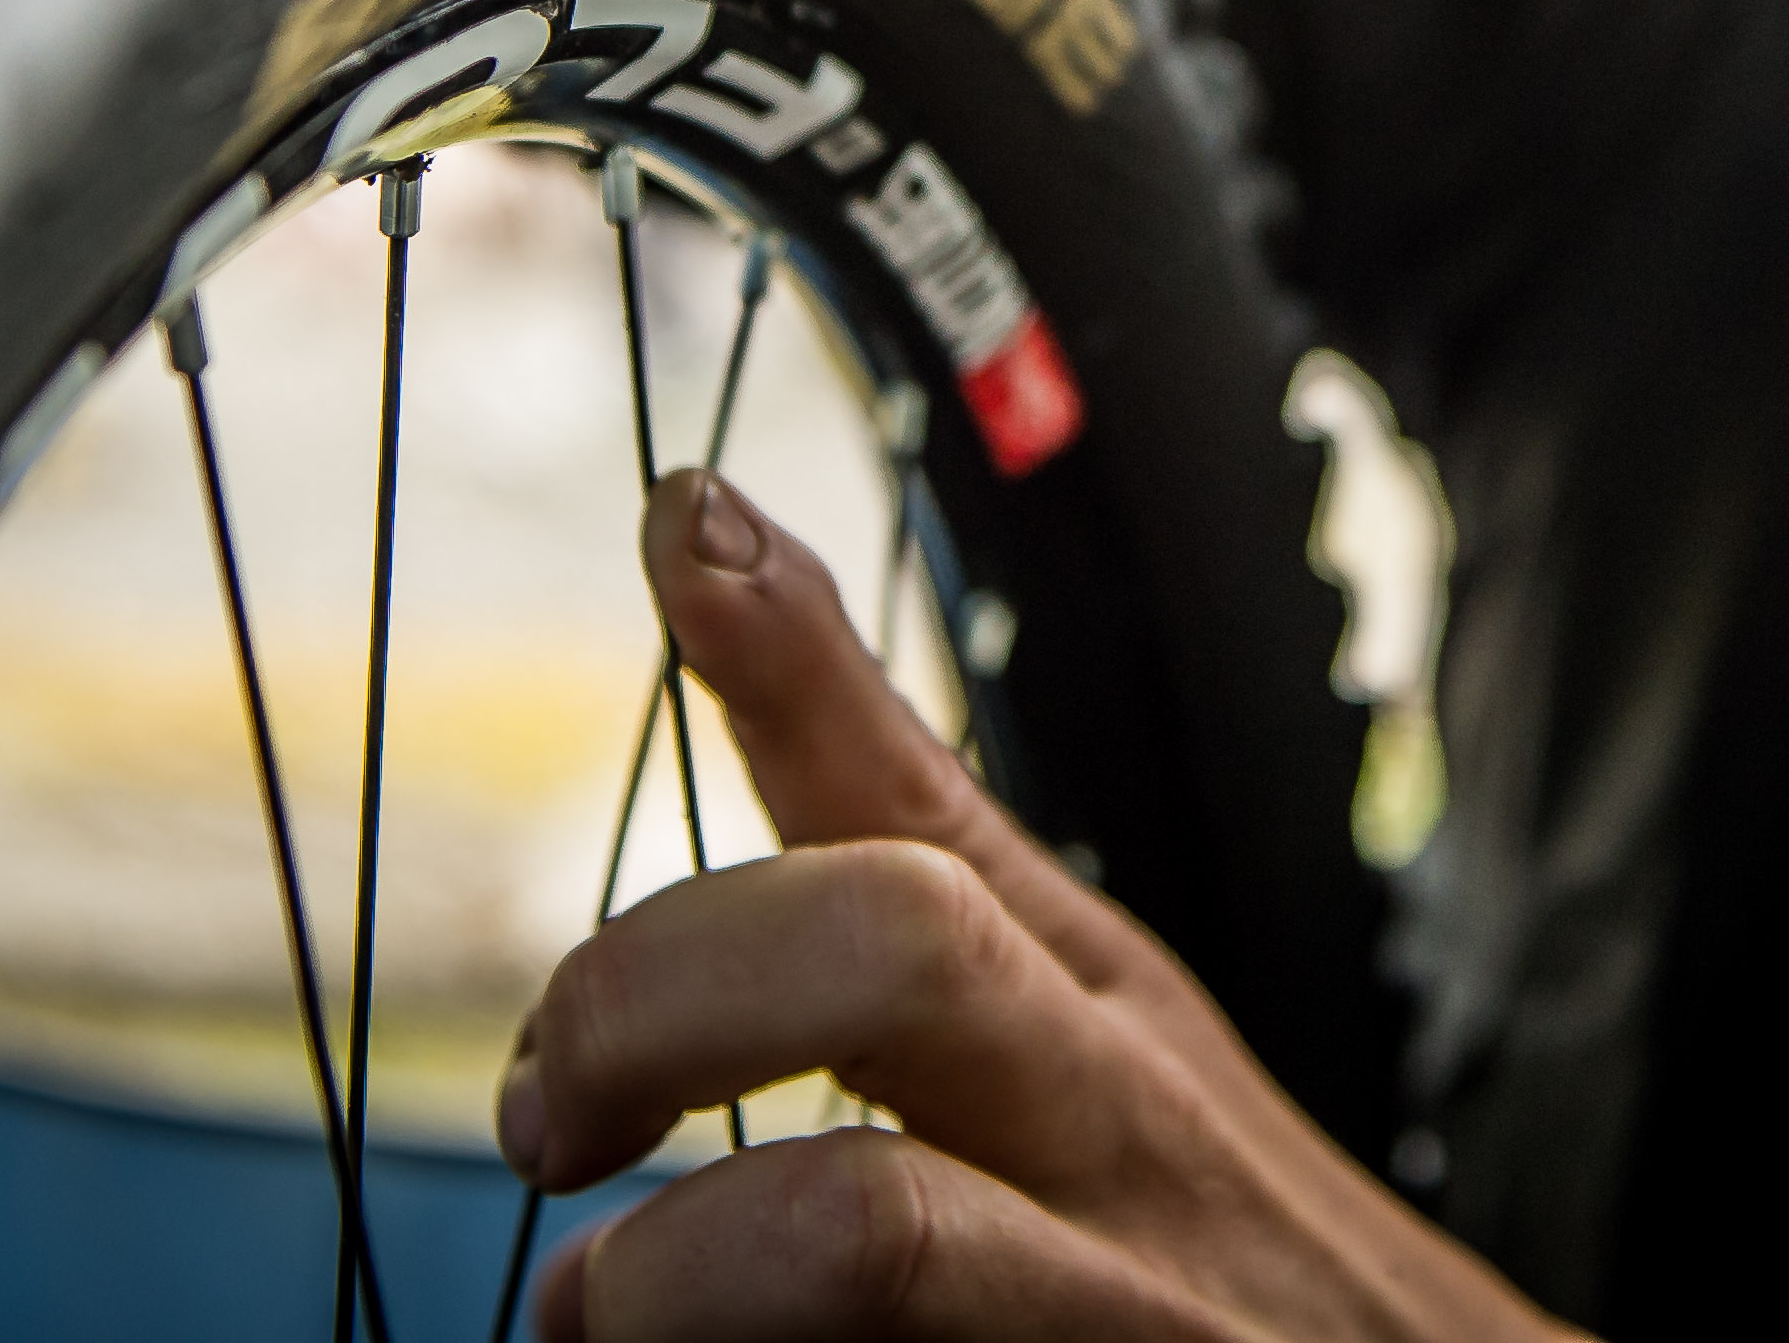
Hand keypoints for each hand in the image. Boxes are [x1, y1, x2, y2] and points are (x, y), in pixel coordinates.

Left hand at [496, 471, 1569, 1341]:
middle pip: (886, 946)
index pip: (933, 801)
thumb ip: (929, 983)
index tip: (681, 524)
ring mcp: (1134, 1310)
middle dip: (655, 997)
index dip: (795, 656)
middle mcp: (1121, 1137)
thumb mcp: (1112, 1099)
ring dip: (672, 1280)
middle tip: (552, 1117)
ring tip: (602, 1323)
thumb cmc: (1236, 1297)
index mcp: (1097, 1020)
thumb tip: (670, 857)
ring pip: (864, 1229)